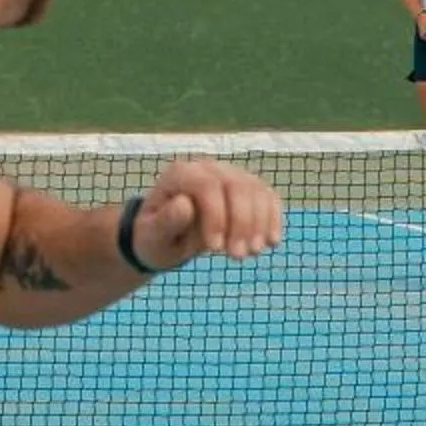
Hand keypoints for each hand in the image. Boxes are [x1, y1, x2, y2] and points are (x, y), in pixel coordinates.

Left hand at [131, 158, 286, 269]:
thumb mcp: (151, 236)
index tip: (215, 249)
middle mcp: (209, 168)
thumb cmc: (156, 237)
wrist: (167, 237)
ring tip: (253, 253)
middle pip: (236, 185)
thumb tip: (185, 205)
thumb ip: (165, 222)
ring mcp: (231, 175)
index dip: (216, 216)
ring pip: (256, 190)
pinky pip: (268, 197)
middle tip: (238, 257)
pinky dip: (273, 219)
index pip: (206, 186)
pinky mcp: (248, 188)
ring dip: (260, 224)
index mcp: (181, 174)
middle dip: (241, 223)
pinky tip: (272, 242)